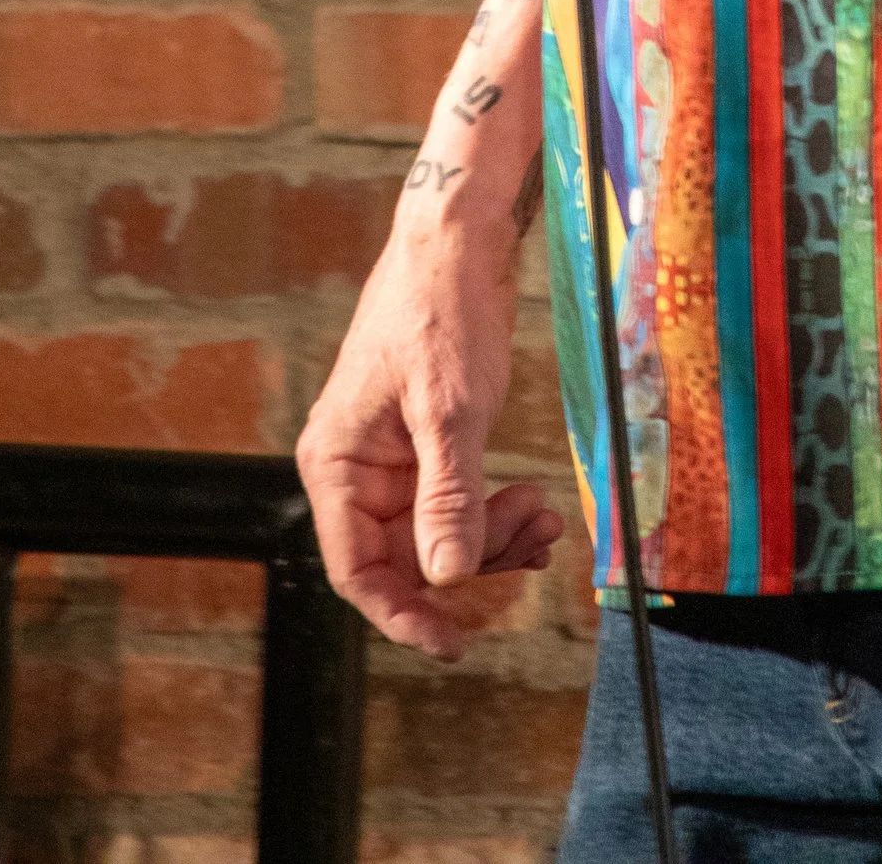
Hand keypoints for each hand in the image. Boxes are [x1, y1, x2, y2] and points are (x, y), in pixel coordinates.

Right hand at [295, 216, 564, 662]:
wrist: (458, 238)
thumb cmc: (440, 307)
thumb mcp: (450, 408)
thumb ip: (447, 496)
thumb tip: (447, 577)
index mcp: (336, 462)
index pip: (356, 570)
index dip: (403, 614)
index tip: (454, 642)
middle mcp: (355, 467)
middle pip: (405, 558)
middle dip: (471, 561)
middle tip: (533, 541)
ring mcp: (390, 457)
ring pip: (436, 533)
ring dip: (492, 536)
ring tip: (544, 517)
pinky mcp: (425, 442)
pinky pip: (454, 501)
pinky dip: (494, 510)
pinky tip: (533, 505)